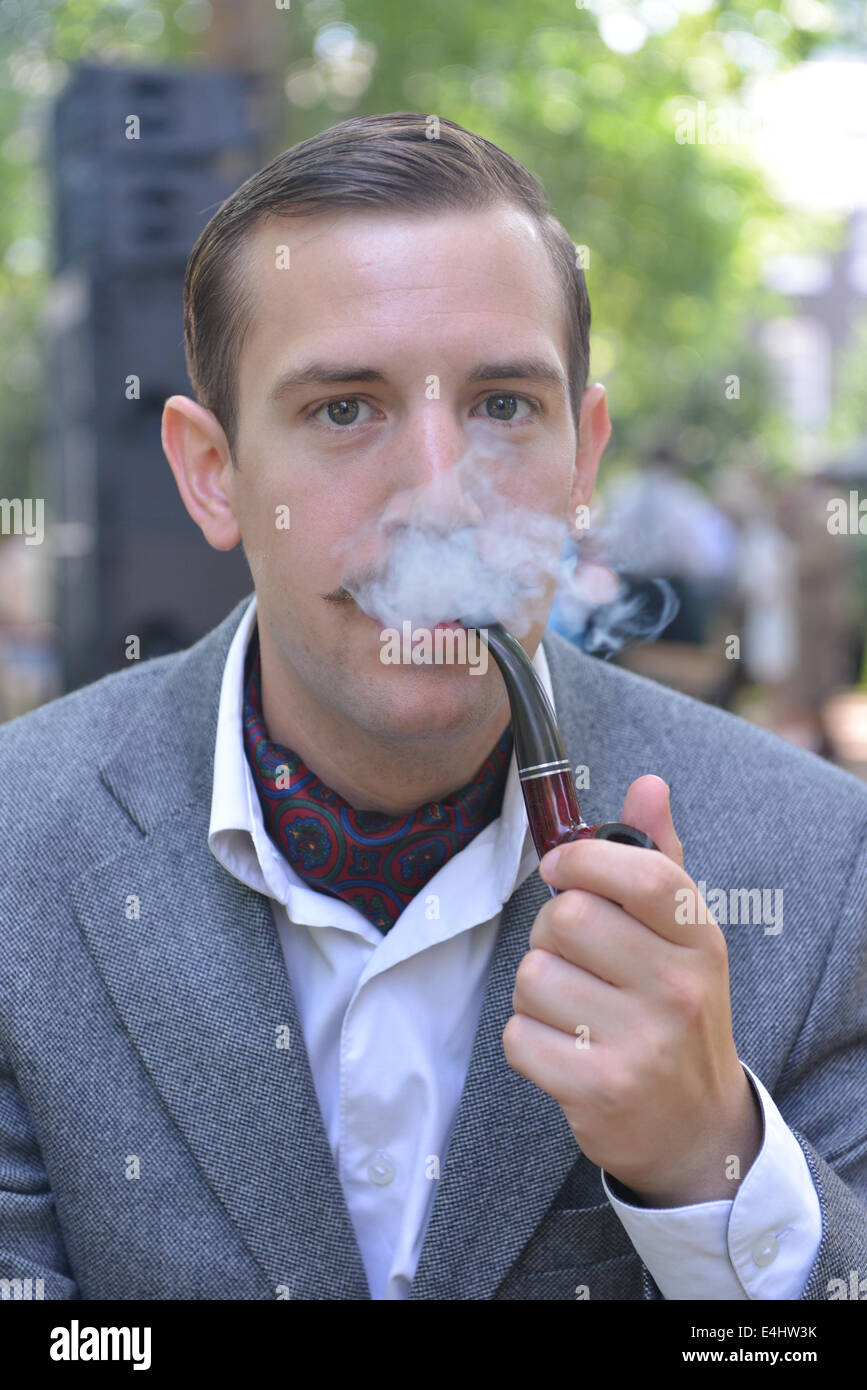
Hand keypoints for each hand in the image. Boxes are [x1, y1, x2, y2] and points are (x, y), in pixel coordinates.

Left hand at [502, 775, 762, 1206]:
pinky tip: (564, 1049)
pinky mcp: (600, 1089)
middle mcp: (678, 990)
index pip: (645, 876)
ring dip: (536, 990)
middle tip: (572, 957)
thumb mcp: (681, 936)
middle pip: (567, 919)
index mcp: (700, 940)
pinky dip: (527, 1039)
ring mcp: (643, 1044)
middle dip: (550, 932)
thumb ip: (658, 859)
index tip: (560, 868)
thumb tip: (648, 783)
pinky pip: (519, 1035)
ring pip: (533, 976)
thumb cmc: (673, 1009)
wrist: (694, 1125)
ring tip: (574, 1008)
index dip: (585, 859)